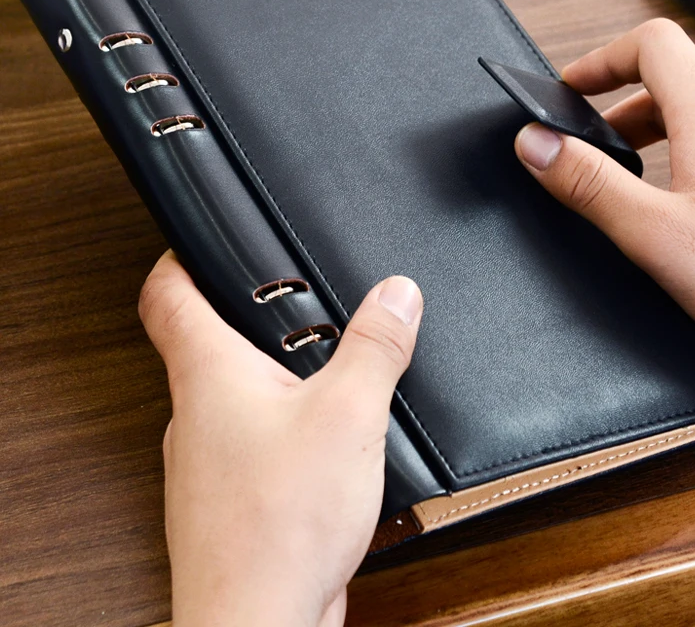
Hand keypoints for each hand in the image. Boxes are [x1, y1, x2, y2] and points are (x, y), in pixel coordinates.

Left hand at [138, 251, 422, 626]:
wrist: (263, 623)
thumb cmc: (280, 525)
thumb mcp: (348, 413)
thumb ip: (374, 346)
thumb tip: (396, 293)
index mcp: (208, 374)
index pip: (167, 294)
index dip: (181, 255)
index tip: (202, 238)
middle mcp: (196, 412)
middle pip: (202, 339)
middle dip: (245, 314)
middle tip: (283, 295)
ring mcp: (210, 457)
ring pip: (233, 393)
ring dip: (270, 374)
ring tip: (318, 362)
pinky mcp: (235, 492)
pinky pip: (255, 438)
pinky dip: (285, 423)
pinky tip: (327, 437)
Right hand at [515, 18, 694, 370]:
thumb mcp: (654, 234)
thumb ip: (589, 184)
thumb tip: (536, 144)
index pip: (654, 46)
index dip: (602, 59)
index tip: (570, 88)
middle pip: (671, 85)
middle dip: (617, 110)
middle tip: (586, 149)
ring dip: (650, 136)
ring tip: (626, 181)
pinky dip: (683, 159)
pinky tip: (677, 208)